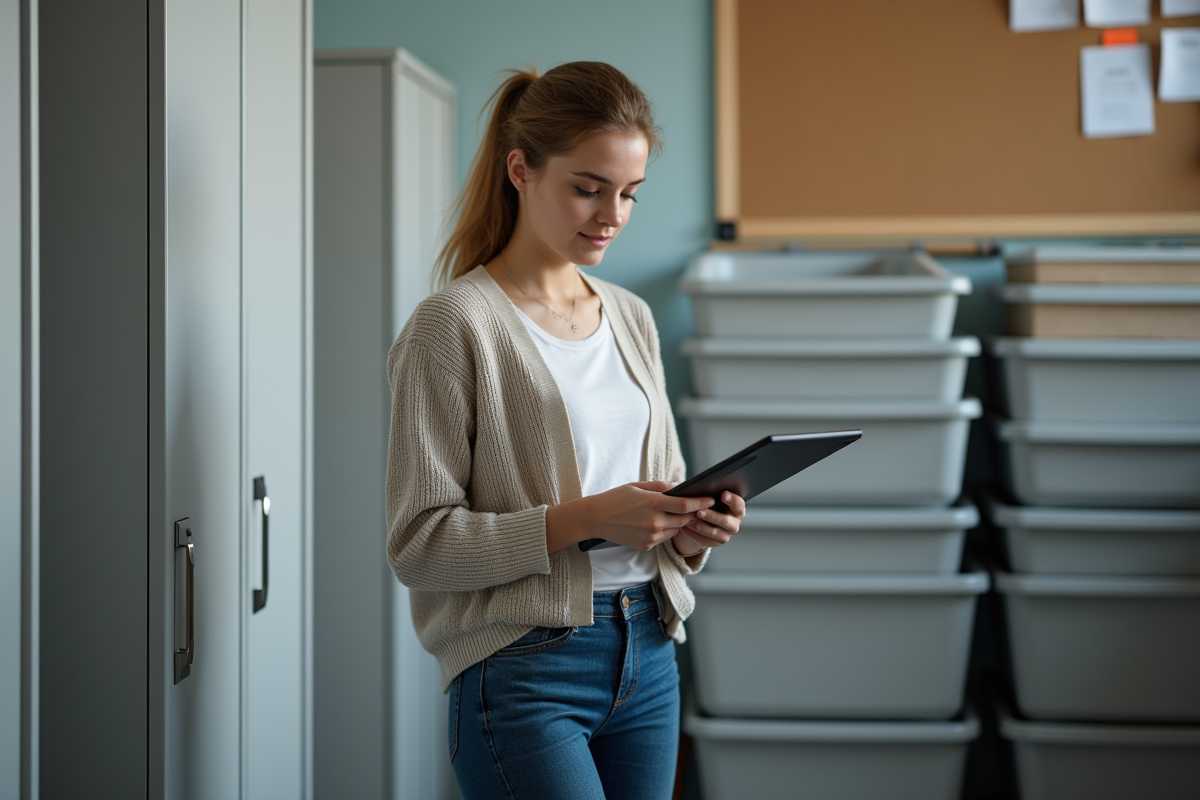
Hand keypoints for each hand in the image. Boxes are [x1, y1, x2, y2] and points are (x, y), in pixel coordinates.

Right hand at [545, 481, 714, 553]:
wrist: (595, 518)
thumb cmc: (616, 498)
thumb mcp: (638, 486)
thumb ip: (661, 487)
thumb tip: (680, 487)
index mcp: (652, 503)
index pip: (684, 505)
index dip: (700, 503)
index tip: (710, 499)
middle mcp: (653, 522)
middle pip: (684, 519)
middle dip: (694, 514)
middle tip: (701, 507)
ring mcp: (650, 536)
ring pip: (675, 530)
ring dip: (678, 523)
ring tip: (675, 514)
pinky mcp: (646, 546)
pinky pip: (663, 538)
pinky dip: (665, 530)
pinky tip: (656, 523)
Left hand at [672, 491, 744, 555]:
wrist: (703, 517)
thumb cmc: (707, 500)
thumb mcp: (709, 494)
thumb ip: (707, 489)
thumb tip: (695, 485)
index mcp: (737, 508)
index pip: (739, 504)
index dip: (732, 499)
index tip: (723, 494)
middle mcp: (735, 523)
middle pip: (725, 521)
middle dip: (712, 516)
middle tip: (700, 511)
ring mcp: (726, 534)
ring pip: (714, 532)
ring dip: (701, 526)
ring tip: (689, 520)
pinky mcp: (716, 542)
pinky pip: (705, 540)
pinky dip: (694, 534)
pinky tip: (684, 527)